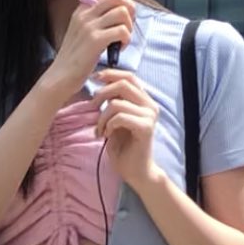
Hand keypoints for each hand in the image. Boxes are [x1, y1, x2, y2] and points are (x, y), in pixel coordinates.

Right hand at [45, 0, 137, 95]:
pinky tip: (120, 47)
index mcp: (81, 12)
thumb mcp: (80, 33)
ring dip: (129, 25)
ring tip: (123, 39)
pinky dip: (126, 38)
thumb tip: (114, 13)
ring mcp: (90, 27)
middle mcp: (84, 16)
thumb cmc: (73, 59)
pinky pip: (122, 30)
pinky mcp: (96, 40)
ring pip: (122, 12)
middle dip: (129, 8)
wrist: (60, 77)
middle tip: (128, 23)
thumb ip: (93, 21)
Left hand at [91, 69, 161, 192]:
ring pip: (117, 102)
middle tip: (92, 107)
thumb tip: (100, 83)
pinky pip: (120, 117)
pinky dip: (108, 125)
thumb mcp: (114, 118)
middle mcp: (150, 105)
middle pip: (123, 84)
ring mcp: (150, 116)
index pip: (129, 76)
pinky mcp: (146, 127)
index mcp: (144, 100)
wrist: (134, 171)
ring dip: (102, 117)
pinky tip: (106, 135)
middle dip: (102, 94)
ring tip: (100, 130)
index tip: (94, 78)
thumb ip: (113, 101)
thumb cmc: (123, 146)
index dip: (111, 73)